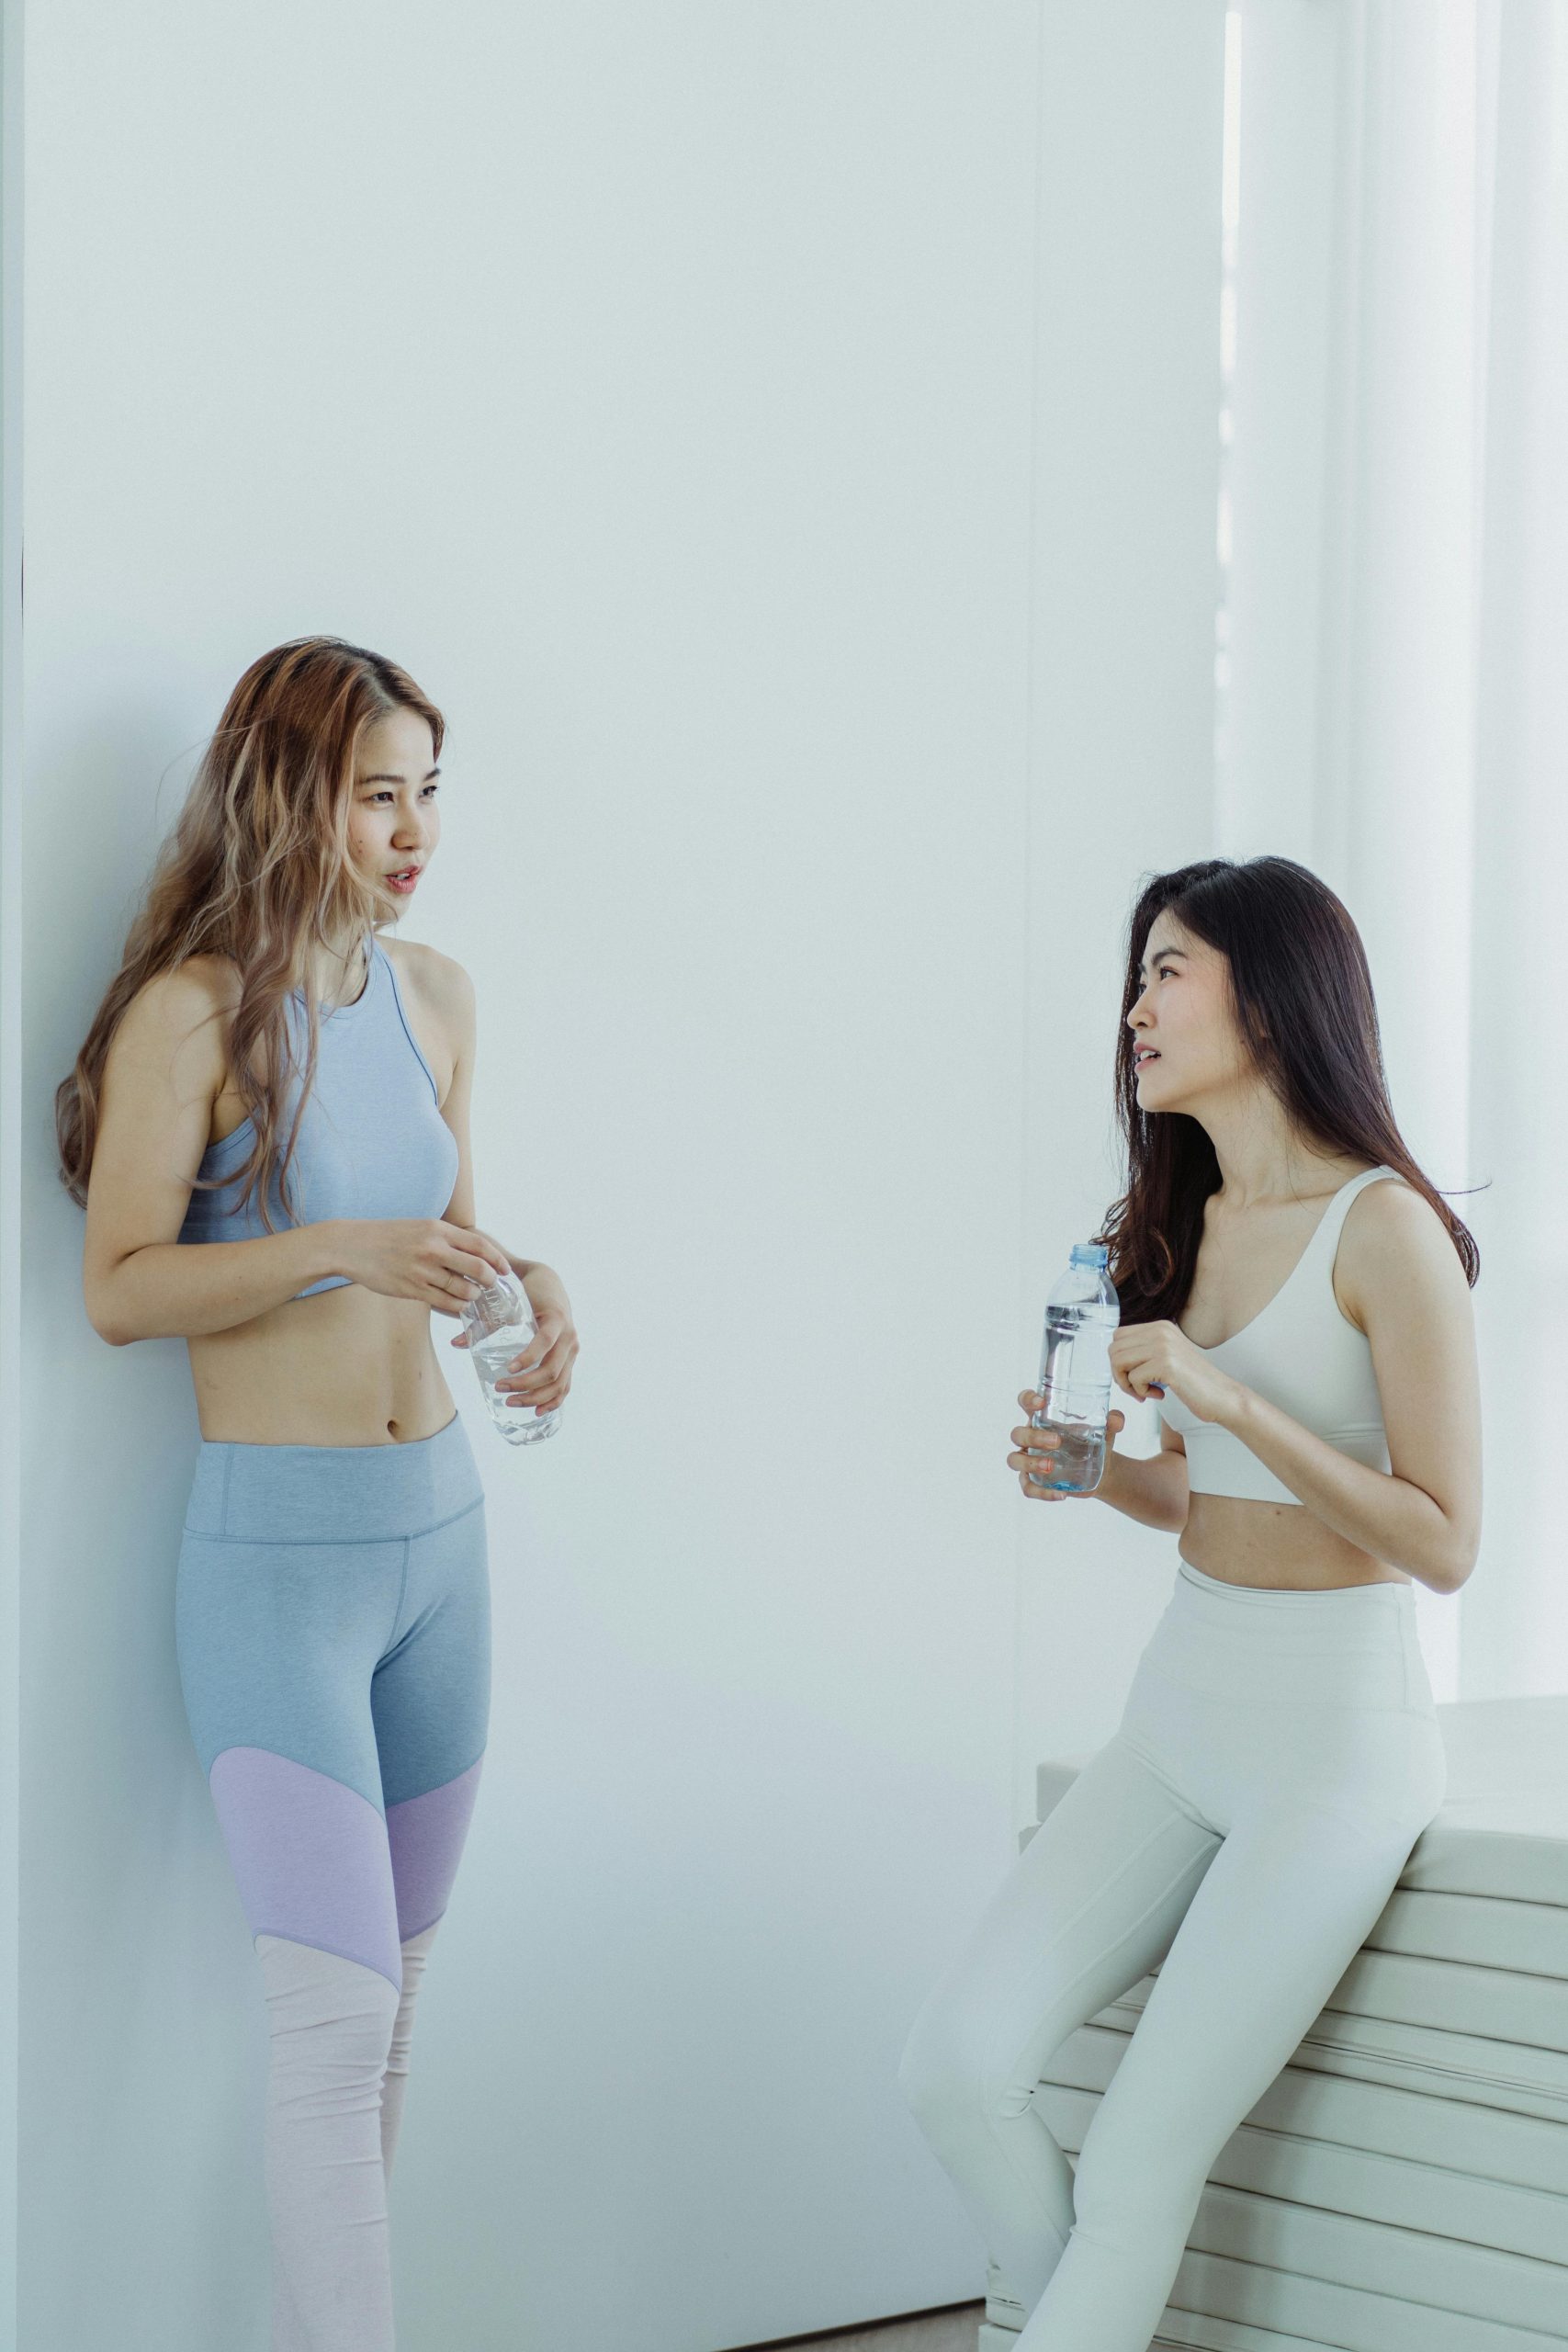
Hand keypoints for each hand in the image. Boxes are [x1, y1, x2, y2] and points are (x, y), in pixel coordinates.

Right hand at [334, 1217, 511, 1313]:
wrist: (352, 1245)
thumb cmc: (388, 1236)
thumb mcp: (421, 1227)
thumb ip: (447, 1238)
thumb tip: (475, 1254)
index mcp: (438, 1230)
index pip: (481, 1246)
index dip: (498, 1260)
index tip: (505, 1270)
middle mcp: (434, 1249)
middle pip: (478, 1269)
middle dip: (490, 1281)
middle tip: (490, 1286)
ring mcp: (423, 1270)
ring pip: (463, 1290)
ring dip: (472, 1296)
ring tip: (471, 1296)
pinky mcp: (412, 1289)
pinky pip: (445, 1303)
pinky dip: (457, 1307)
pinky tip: (457, 1305)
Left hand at [449, 1255, 578, 1417]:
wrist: (550, 1285)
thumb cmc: (528, 1292)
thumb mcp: (509, 1303)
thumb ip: (485, 1322)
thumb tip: (456, 1343)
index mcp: (556, 1319)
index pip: (544, 1342)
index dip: (527, 1358)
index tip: (507, 1369)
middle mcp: (569, 1336)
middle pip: (551, 1370)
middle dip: (526, 1384)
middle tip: (500, 1388)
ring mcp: (572, 1350)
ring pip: (559, 1383)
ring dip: (536, 1397)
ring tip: (511, 1402)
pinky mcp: (570, 1360)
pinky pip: (566, 1385)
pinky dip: (553, 1400)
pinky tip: (538, 1411)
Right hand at [1009, 1393, 1125, 1499]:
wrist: (1102, 1471)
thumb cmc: (1095, 1442)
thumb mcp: (1105, 1431)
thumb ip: (1111, 1422)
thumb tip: (1116, 1420)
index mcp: (1043, 1419)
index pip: (1025, 1402)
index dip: (1027, 1400)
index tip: (1041, 1403)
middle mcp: (1031, 1438)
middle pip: (1018, 1434)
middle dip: (1034, 1437)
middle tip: (1057, 1442)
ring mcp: (1029, 1460)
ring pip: (1014, 1460)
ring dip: (1031, 1463)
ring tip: (1051, 1466)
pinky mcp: (1035, 1481)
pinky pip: (1027, 1488)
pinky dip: (1041, 1493)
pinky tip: (1061, 1495)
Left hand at [1109, 1319, 1241, 1423]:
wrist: (1222, 1396)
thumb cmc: (1193, 1382)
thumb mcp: (1168, 1356)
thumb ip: (1145, 1350)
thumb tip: (1113, 1357)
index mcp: (1160, 1326)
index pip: (1118, 1336)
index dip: (1119, 1360)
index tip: (1133, 1376)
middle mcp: (1160, 1331)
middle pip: (1114, 1349)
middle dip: (1119, 1373)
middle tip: (1136, 1388)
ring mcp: (1163, 1346)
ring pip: (1119, 1362)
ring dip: (1127, 1384)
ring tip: (1145, 1392)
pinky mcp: (1166, 1365)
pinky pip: (1133, 1378)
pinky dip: (1141, 1392)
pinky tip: (1158, 1395)